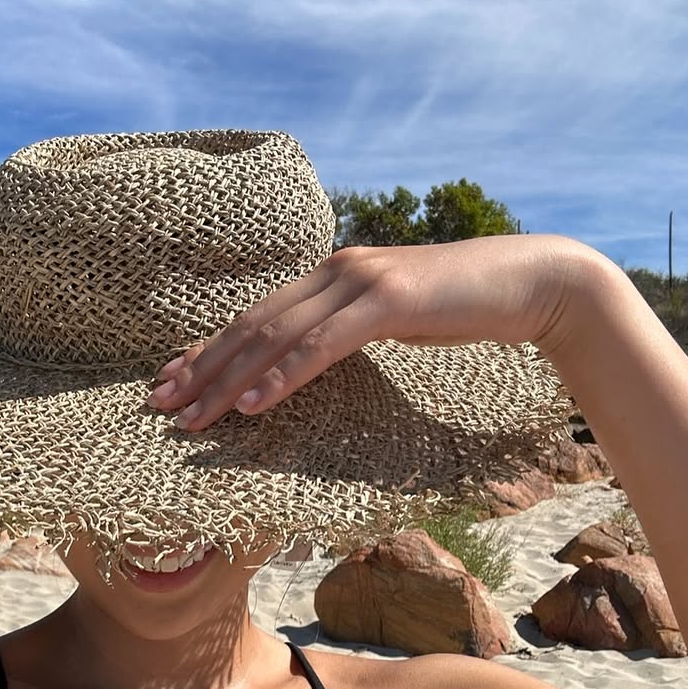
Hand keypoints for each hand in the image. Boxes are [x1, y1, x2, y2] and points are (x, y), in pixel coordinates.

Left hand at [147, 234, 593, 430]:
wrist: (527, 282)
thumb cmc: (459, 307)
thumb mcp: (388, 320)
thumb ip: (344, 330)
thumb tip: (307, 360)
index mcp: (328, 276)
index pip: (253, 316)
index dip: (206, 349)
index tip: (168, 380)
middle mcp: (333, 271)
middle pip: (249, 325)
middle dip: (200, 368)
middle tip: (160, 404)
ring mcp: (358, 282)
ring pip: (274, 335)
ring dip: (227, 380)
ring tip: (193, 416)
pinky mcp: (387, 301)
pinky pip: (321, 345)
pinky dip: (282, 376)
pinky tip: (252, 405)